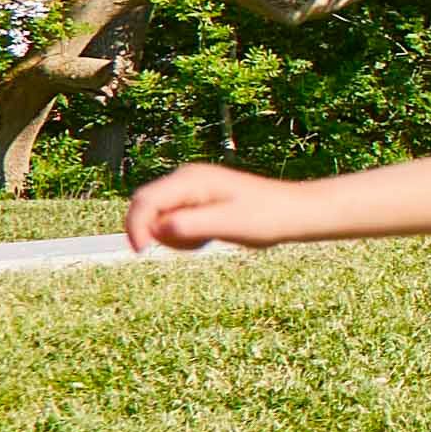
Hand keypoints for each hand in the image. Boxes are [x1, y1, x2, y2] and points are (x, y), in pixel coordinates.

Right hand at [124, 162, 297, 254]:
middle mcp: (185, 179)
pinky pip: (172, 222)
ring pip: (157, 218)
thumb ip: (193, 225)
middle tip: (194, 245)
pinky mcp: (195, 201)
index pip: (145, 200)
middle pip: (145, 207)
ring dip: (172, 236)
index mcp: (191, 180)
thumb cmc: (267, 217)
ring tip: (207, 240)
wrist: (294, 212)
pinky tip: (208, 237)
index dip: (136, 226)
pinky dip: (182, 235)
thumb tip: (159, 228)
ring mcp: (190, 189)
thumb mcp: (230, 224)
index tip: (143, 252)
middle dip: (155, 232)